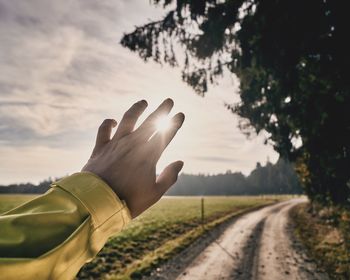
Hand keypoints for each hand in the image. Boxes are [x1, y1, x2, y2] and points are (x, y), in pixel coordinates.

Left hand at [82, 98, 184, 217]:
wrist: (97, 203)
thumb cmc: (129, 200)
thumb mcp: (154, 193)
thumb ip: (169, 177)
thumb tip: (180, 162)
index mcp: (149, 155)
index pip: (166, 134)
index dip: (174, 124)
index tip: (180, 114)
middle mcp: (133, 144)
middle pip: (150, 122)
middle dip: (161, 110)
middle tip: (169, 100)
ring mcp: (116, 144)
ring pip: (128, 119)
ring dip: (137, 109)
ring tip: (143, 102)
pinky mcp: (101, 147)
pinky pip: (104, 129)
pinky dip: (109, 123)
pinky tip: (114, 121)